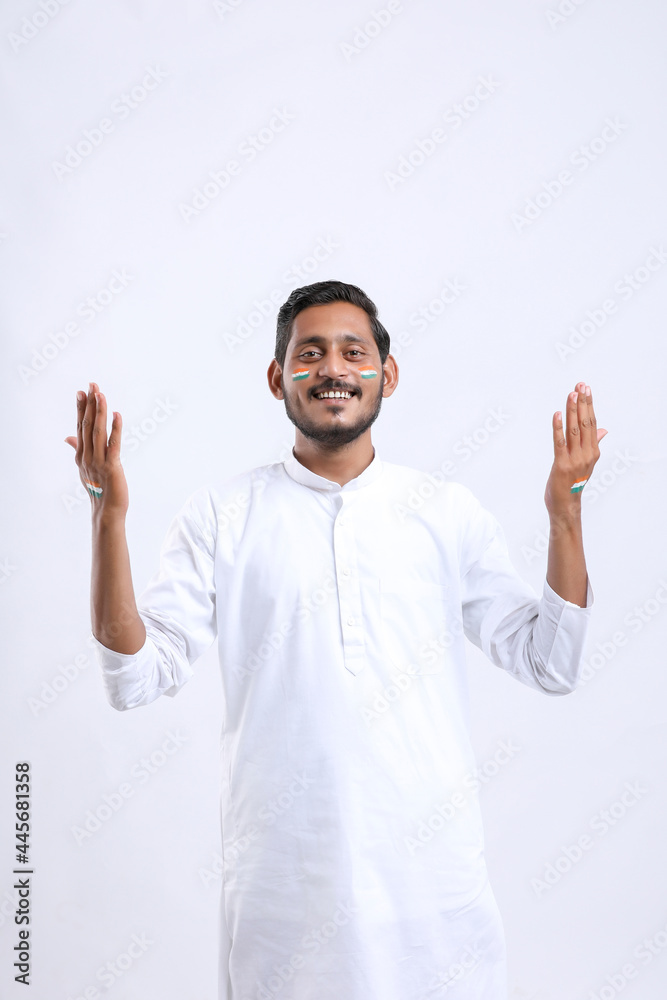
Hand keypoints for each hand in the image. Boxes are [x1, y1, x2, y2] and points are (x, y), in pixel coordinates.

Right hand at [64, 382, 128, 518]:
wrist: (107, 510)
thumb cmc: (99, 489)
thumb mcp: (85, 468)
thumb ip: (77, 450)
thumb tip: (68, 437)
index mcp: (81, 455)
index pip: (80, 426)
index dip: (81, 409)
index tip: (82, 392)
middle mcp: (87, 456)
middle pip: (87, 425)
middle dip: (90, 404)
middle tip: (92, 385)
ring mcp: (98, 461)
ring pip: (98, 432)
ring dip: (100, 412)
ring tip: (101, 395)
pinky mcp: (112, 466)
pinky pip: (114, 444)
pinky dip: (116, 428)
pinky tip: (117, 415)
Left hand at [544, 381, 607, 516]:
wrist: (565, 505)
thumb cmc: (572, 483)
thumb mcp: (585, 462)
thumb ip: (593, 444)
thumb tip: (603, 429)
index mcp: (593, 451)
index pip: (592, 423)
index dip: (589, 405)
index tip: (586, 389)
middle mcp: (587, 454)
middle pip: (585, 423)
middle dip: (583, 403)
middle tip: (581, 385)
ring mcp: (575, 459)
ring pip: (574, 430)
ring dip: (573, 411)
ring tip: (572, 394)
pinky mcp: (561, 464)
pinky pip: (560, 443)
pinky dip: (558, 427)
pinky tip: (557, 414)